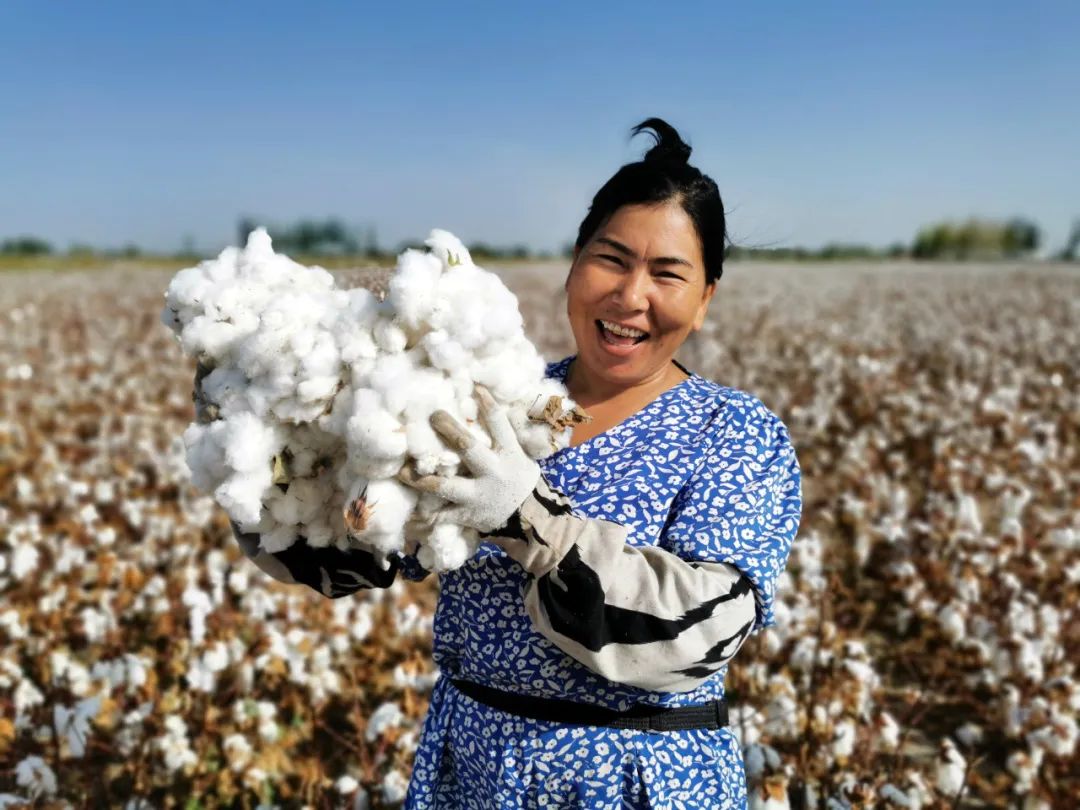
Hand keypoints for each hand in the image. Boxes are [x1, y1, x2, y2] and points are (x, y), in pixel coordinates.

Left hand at [397, 385, 540, 533]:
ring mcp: (478, 495)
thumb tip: (494, 401)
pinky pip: (441, 515)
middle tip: (433, 416)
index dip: (488, 405)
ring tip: (402, 470)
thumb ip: (507, 433)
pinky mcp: (467, 514)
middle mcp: (493, 472)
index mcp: (509, 454)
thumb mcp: (523, 455)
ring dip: (422, 478)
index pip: (499, 425)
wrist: (530, 517)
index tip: (476, 387)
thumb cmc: (521, 479)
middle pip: (468, 447)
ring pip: (446, 485)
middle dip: (448, 430)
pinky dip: (424, 515)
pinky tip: (408, 512)